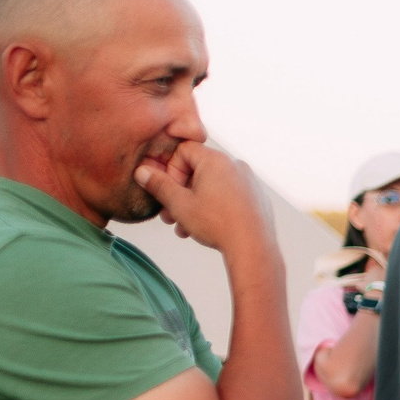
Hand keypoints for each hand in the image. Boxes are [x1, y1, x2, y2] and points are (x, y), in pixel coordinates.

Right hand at [135, 140, 274, 259]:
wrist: (254, 248)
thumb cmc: (217, 224)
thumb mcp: (179, 204)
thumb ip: (158, 185)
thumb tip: (142, 171)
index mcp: (216, 160)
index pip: (184, 151)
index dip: (171, 170)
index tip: (169, 191)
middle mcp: (235, 165)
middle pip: (198, 171)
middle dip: (180, 193)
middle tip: (169, 216)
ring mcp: (249, 181)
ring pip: (213, 187)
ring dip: (194, 204)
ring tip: (184, 227)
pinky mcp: (257, 198)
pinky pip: (230, 196)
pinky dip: (215, 208)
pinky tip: (207, 229)